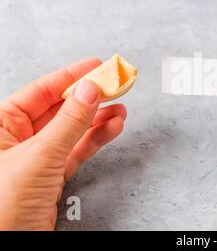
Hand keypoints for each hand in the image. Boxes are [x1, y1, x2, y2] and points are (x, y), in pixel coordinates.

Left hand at [0, 59, 126, 229]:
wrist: (8, 246)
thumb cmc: (3, 207)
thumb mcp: (39, 155)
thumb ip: (68, 122)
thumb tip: (90, 90)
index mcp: (1, 125)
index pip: (41, 92)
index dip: (70, 77)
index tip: (96, 66)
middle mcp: (18, 138)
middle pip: (60, 109)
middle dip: (90, 98)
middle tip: (115, 86)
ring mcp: (37, 157)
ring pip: (73, 130)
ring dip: (99, 119)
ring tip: (121, 107)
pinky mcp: (52, 176)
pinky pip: (78, 150)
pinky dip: (97, 139)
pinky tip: (113, 128)